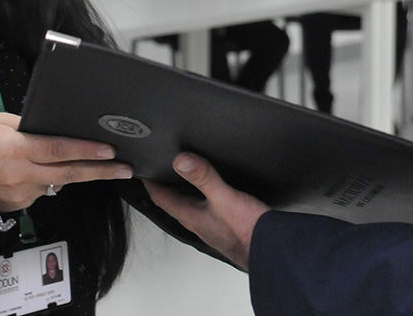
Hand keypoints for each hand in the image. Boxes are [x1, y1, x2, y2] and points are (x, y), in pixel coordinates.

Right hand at [0, 113, 131, 211]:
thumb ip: (26, 126)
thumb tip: (49, 129)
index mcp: (18, 149)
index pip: (61, 150)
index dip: (88, 150)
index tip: (110, 151)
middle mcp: (22, 174)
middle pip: (70, 173)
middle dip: (102, 171)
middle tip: (125, 170)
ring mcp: (20, 194)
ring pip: (56, 182)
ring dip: (72, 174)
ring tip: (91, 165)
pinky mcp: (16, 206)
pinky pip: (38, 191)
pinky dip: (43, 181)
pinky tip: (35, 172)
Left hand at [145, 152, 269, 270]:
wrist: (269, 251)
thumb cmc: (246, 230)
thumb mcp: (223, 197)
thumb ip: (203, 177)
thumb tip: (181, 160)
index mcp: (191, 215)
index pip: (161, 197)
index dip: (150, 182)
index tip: (143, 169)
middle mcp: (197, 221)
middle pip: (174, 201)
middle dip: (165, 185)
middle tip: (159, 168)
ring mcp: (211, 225)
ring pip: (190, 205)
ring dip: (184, 190)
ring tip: (182, 175)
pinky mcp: (225, 225)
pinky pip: (206, 208)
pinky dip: (203, 196)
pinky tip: (211, 191)